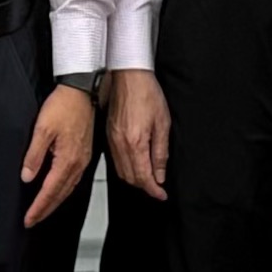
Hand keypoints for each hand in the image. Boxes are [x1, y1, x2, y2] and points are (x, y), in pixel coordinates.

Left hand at [22, 83, 96, 226]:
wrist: (82, 91)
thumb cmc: (64, 105)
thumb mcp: (42, 129)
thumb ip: (34, 155)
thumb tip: (27, 177)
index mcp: (67, 160)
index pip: (50, 191)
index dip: (38, 207)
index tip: (29, 219)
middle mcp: (78, 164)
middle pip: (60, 195)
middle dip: (46, 210)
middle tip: (33, 220)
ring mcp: (83, 159)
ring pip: (68, 189)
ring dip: (55, 202)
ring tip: (43, 210)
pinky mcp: (84, 153)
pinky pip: (74, 179)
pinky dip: (64, 190)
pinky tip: (59, 190)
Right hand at [107, 68, 170, 199]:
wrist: (128, 76)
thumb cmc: (147, 94)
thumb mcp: (163, 124)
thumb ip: (160, 152)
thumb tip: (160, 174)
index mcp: (136, 143)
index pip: (144, 177)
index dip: (154, 190)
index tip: (161, 195)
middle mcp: (121, 145)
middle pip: (131, 178)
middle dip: (145, 186)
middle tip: (157, 186)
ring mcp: (112, 140)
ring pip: (121, 172)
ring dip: (134, 179)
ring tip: (148, 177)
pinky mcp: (108, 135)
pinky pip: (115, 160)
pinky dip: (125, 168)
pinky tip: (135, 164)